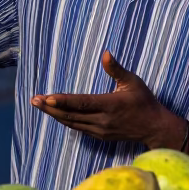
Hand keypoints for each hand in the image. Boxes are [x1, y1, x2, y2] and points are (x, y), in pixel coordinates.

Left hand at [31, 51, 176, 146]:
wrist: (154, 128)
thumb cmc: (144, 101)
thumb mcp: (133, 82)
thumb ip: (116, 69)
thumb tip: (105, 53)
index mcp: (110, 105)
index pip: (82, 103)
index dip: (64, 101)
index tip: (47, 97)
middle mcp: (102, 120)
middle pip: (70, 115)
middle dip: (50, 107)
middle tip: (34, 100)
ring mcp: (100, 130)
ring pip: (71, 123)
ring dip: (54, 114)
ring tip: (39, 105)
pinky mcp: (99, 136)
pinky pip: (77, 127)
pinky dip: (64, 120)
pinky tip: (55, 113)